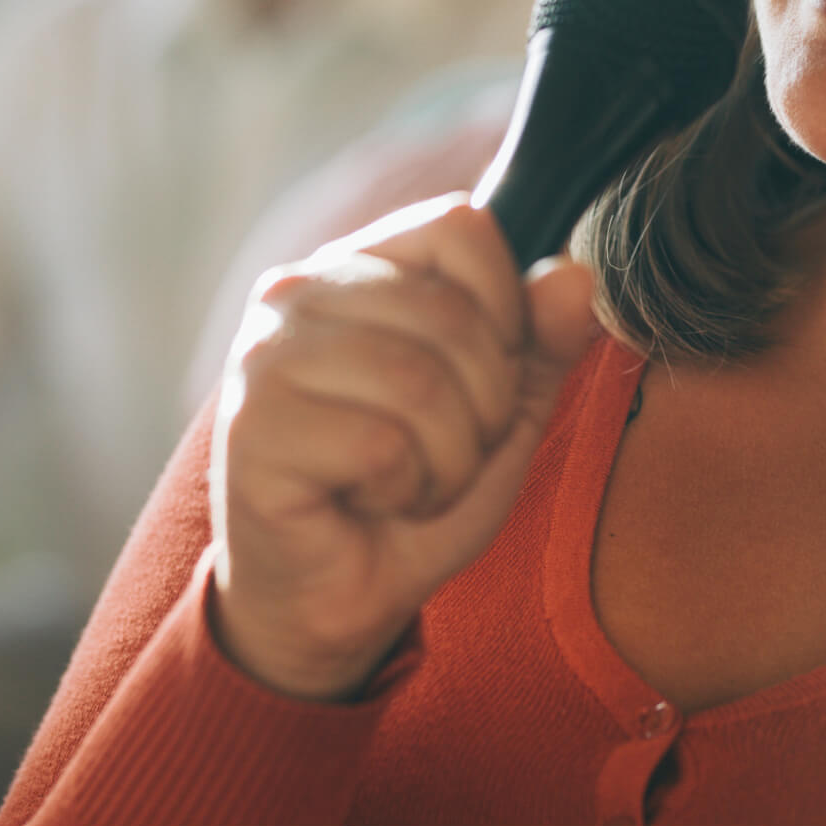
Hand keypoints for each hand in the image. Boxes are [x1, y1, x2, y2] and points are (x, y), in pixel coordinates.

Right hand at [208, 196, 600, 698]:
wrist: (336, 597)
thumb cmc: (413, 491)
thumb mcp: (504, 410)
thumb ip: (542, 341)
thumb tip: (573, 276)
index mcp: (357, 265)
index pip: (460, 228)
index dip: (505, 311)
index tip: (485, 378)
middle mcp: (296, 293)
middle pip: (450, 314)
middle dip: (486, 406)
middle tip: (449, 454)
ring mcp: (264, 358)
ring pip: (419, 382)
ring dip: (449, 458)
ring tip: (413, 481)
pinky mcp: (252, 431)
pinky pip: (382, 447)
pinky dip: (405, 491)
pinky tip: (371, 502)